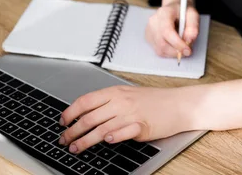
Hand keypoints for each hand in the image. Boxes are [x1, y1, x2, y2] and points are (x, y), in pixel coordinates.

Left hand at [58, 85, 187, 153]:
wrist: (178, 104)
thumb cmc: (155, 101)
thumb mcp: (129, 95)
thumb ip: (109, 103)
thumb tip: (87, 113)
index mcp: (115, 92)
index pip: (85, 101)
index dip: (70, 112)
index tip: (62, 122)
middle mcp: (120, 102)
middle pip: (89, 117)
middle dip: (72, 131)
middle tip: (64, 140)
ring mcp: (131, 114)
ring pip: (101, 128)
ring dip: (85, 140)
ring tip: (76, 148)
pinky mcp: (142, 126)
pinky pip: (123, 132)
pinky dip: (113, 137)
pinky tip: (106, 141)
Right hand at [145, 2, 199, 57]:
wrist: (174, 8)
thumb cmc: (183, 11)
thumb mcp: (193, 15)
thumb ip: (193, 27)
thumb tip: (188, 41)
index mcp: (164, 13)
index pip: (167, 32)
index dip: (178, 43)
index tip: (188, 50)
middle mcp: (153, 21)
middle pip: (162, 43)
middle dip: (177, 51)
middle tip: (188, 51)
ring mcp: (149, 30)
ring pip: (160, 49)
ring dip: (173, 53)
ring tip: (181, 46)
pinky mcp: (148, 37)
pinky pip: (158, 50)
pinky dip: (169, 52)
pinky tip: (174, 45)